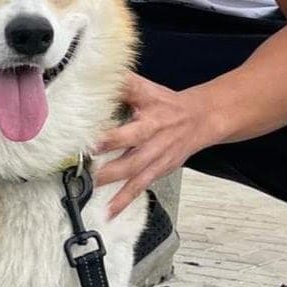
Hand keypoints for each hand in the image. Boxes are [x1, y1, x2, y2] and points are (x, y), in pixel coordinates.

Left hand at [94, 72, 213, 218]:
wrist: (200, 120)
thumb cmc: (168, 104)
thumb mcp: (146, 89)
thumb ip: (122, 83)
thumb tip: (95, 74)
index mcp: (150, 120)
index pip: (128, 128)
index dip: (109, 136)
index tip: (88, 141)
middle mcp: (154, 142)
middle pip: (131, 156)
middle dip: (109, 165)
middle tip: (87, 170)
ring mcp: (157, 159)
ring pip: (135, 175)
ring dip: (114, 185)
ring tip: (93, 191)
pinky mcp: (158, 171)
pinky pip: (140, 187)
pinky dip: (125, 200)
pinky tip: (110, 211)